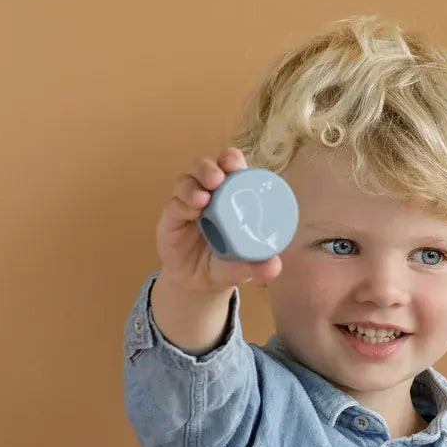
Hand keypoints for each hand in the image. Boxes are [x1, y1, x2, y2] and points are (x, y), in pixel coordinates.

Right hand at [156, 147, 282, 293]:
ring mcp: (188, 204)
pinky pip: (174, 205)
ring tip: (203, 197)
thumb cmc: (225, 266)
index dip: (233, 160)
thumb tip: (275, 266)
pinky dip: (183, 204)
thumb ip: (259, 267)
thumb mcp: (244, 268)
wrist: (197, 285)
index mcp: (231, 198)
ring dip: (194, 185)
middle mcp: (209, 195)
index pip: (231, 170)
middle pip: (207, 168)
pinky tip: (192, 211)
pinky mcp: (171, 218)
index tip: (237, 165)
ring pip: (187, 181)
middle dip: (212, 166)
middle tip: (218, 178)